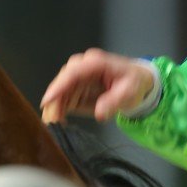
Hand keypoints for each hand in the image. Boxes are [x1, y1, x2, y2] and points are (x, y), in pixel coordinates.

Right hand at [40, 48, 155, 123]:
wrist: (138, 82)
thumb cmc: (134, 83)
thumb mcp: (129, 92)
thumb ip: (114, 101)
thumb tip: (100, 112)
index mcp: (96, 62)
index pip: (73, 72)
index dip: (59, 86)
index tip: (48, 100)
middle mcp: (83, 66)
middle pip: (63, 81)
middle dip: (55, 100)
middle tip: (52, 120)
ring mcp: (78, 76)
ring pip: (60, 90)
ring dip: (55, 107)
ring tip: (54, 124)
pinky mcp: (76, 88)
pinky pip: (63, 98)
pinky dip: (59, 109)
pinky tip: (58, 121)